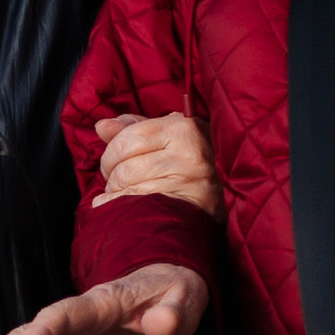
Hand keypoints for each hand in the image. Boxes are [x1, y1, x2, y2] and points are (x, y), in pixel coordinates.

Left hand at [93, 108, 221, 217]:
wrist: (234, 189)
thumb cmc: (192, 158)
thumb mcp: (169, 134)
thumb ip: (133, 128)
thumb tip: (101, 127)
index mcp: (182, 128)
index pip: (126, 140)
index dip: (110, 154)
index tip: (112, 162)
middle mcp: (189, 152)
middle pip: (124, 167)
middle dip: (111, 176)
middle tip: (116, 180)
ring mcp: (191, 181)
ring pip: (129, 188)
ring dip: (117, 194)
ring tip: (125, 194)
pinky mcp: (189, 207)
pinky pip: (140, 206)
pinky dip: (120, 207)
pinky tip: (118, 208)